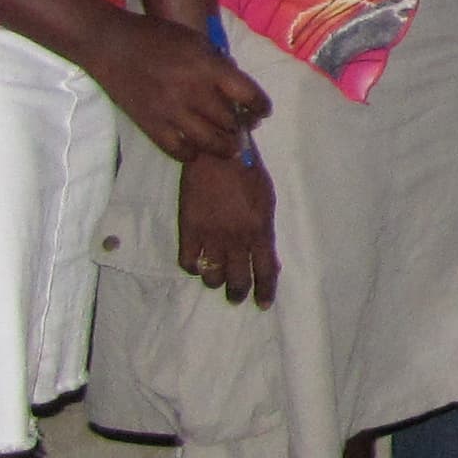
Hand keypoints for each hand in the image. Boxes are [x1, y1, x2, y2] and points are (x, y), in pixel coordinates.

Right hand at [91, 14, 269, 165]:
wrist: (109, 44)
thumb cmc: (155, 36)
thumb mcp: (195, 40)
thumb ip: (217, 62)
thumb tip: (235, 84)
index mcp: (208, 68)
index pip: (248, 95)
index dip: (260, 106)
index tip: (261, 111)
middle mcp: (193, 92)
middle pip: (230, 122)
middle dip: (241, 127)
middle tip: (242, 128)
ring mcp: (170, 112)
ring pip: (209, 142)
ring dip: (222, 147)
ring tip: (227, 147)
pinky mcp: (150, 125)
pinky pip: (178, 150)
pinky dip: (190, 153)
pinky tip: (194, 149)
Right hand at [176, 150, 277, 303]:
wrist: (217, 153)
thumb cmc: (248, 173)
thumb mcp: (267, 203)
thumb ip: (266, 232)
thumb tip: (269, 258)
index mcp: (260, 231)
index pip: (266, 271)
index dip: (265, 291)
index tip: (263, 304)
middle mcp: (237, 239)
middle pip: (238, 279)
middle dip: (238, 293)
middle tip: (236, 296)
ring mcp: (212, 235)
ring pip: (212, 275)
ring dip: (215, 280)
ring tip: (216, 278)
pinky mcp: (189, 229)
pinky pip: (188, 261)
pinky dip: (193, 267)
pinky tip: (197, 263)